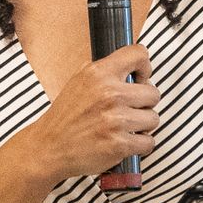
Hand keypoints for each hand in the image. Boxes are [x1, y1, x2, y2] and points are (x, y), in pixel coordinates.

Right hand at [21, 45, 159, 181]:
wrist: (49, 147)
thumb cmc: (64, 118)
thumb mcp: (78, 81)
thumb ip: (103, 71)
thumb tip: (131, 68)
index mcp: (98, 74)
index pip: (138, 55)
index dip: (145, 67)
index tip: (141, 78)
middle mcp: (109, 93)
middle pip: (153, 93)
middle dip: (144, 103)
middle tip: (129, 110)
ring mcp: (115, 119)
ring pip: (153, 118)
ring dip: (143, 125)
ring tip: (125, 127)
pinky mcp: (119, 144)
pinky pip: (148, 142)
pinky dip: (140, 146)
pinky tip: (127, 142)